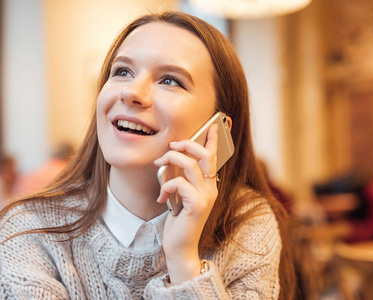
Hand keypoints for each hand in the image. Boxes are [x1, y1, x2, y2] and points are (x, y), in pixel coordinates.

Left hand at [153, 124, 218, 283]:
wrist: (180, 246)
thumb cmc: (179, 220)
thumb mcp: (181, 196)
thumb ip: (181, 179)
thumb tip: (170, 160)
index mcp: (208, 185)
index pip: (213, 158)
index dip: (213, 141)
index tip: (213, 126)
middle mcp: (211, 189)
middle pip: (205, 156)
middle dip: (188, 145)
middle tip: (172, 145)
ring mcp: (206, 197)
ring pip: (191, 166)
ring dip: (172, 160)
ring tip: (159, 164)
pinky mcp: (197, 206)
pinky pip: (180, 184)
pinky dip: (167, 185)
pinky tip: (162, 196)